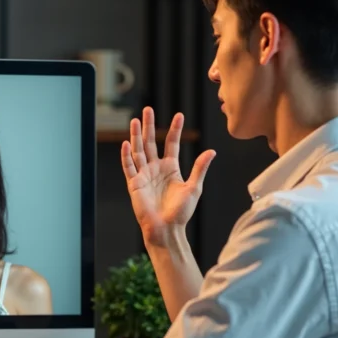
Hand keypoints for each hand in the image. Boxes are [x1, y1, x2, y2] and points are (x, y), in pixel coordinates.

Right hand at [120, 107, 215, 246]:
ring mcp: (144, 175)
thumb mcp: (194, 188)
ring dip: (136, 136)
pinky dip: (126, 156)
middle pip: (150, 142)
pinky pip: (129, 167)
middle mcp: (155, 169)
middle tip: (148, 109)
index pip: (171, 143)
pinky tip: (126, 143)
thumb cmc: (181, 212)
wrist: (166, 228)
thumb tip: (211, 151)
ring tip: (135, 120)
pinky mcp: (134, 184)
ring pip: (138, 150)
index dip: (175, 129)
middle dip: (149, 126)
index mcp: (170, 168)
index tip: (179, 115)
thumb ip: (200, 168)